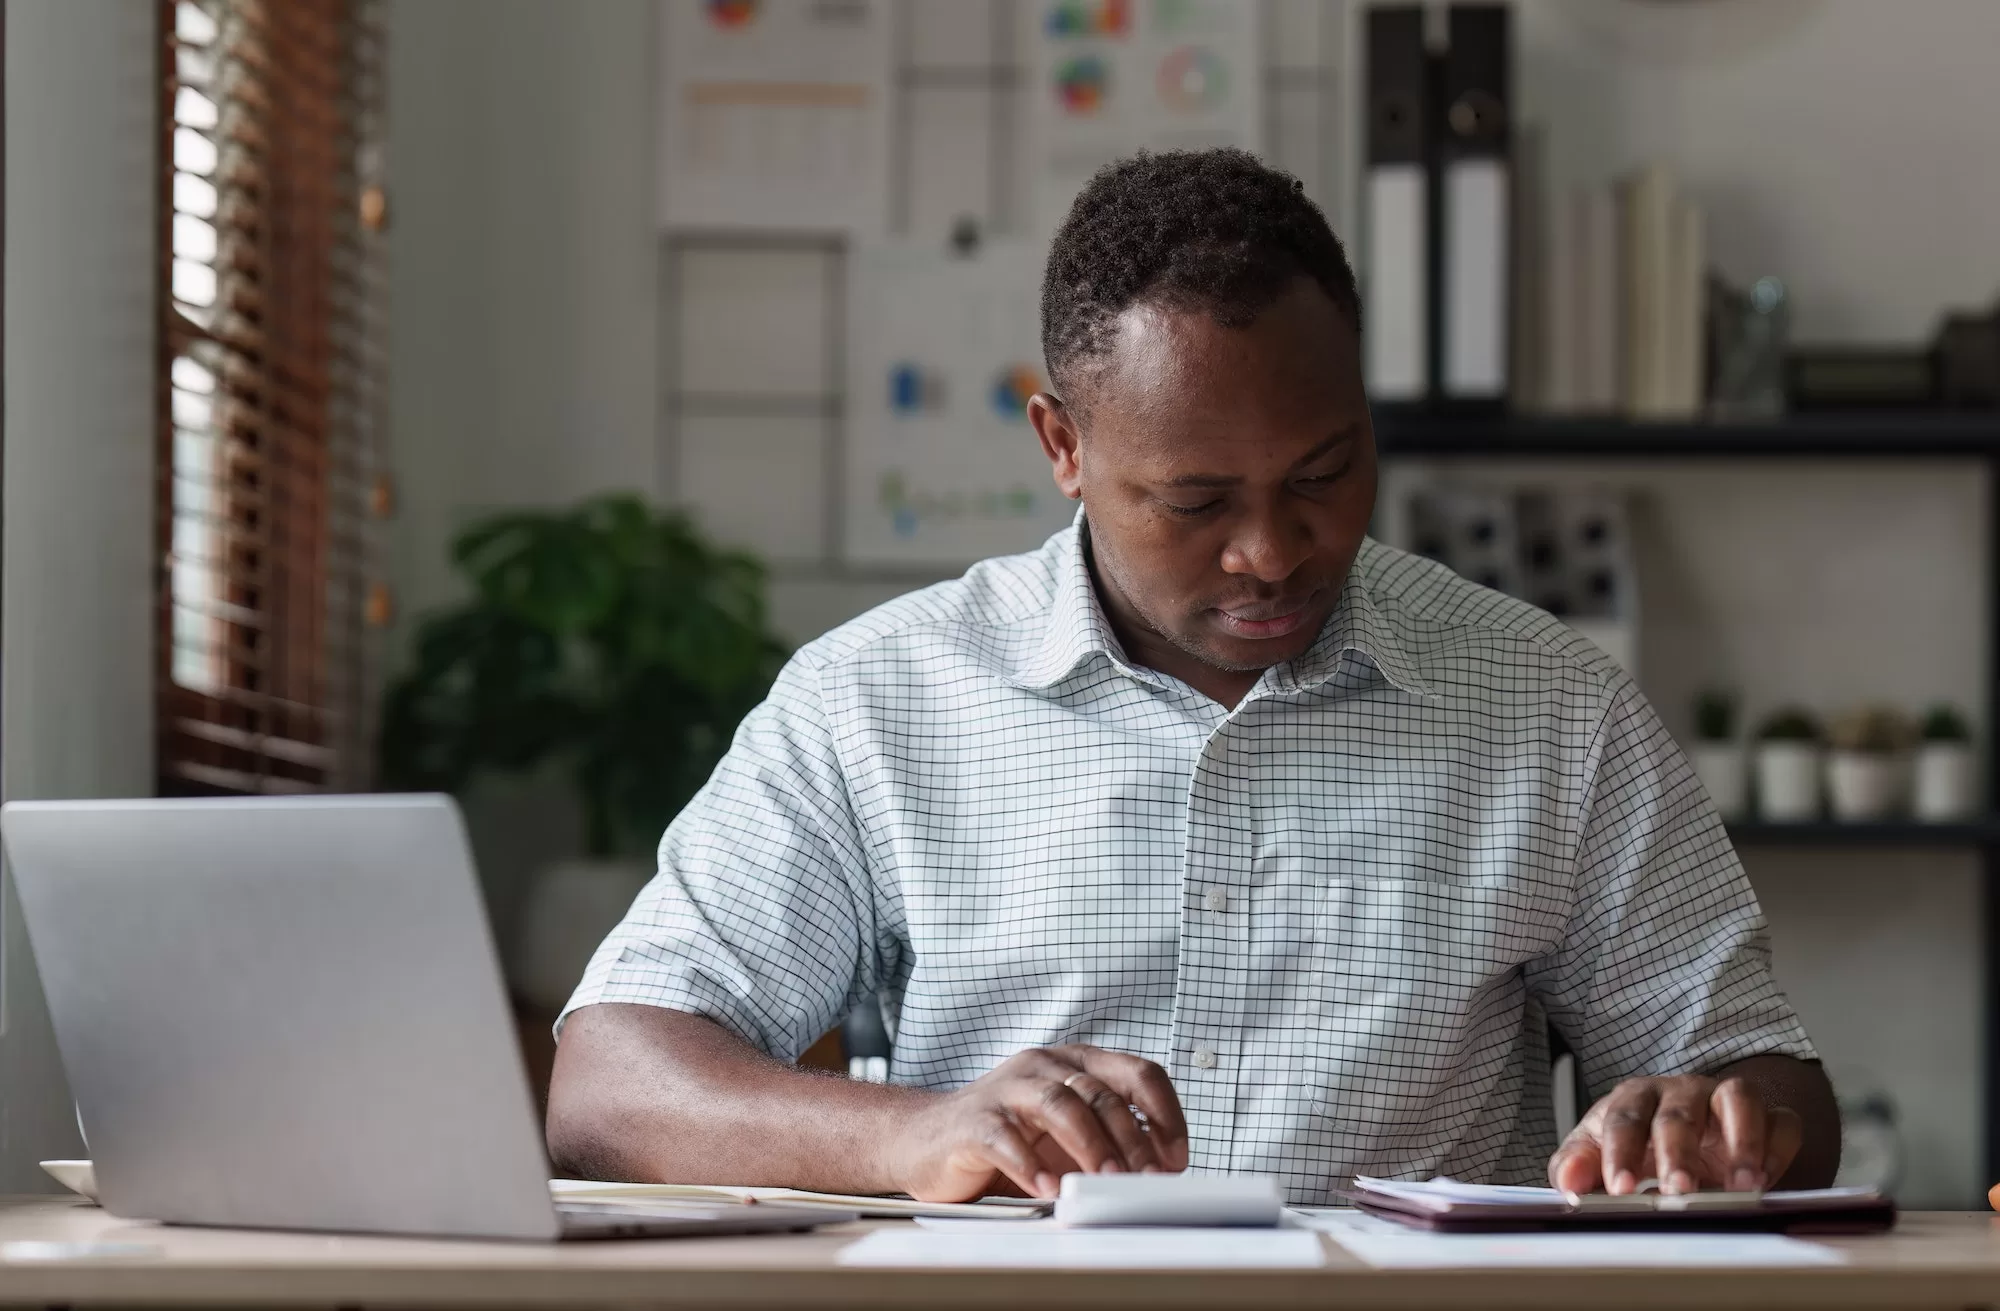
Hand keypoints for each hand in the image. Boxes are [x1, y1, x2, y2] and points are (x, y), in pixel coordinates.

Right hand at [887, 1045, 1188, 1201]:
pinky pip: (1007, 1137)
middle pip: (1101, 1093)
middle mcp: (1044, 1067)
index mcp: (1074, 1063)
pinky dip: (1032, 1166)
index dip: (1166, 1114)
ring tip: (1105, 1181)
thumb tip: (1160, 1171)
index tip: (1175, 1157)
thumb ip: (1106, 1139)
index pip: (1138, 1072)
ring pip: (1060, 1104)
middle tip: (1146, 1179)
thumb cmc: (1005, 1137)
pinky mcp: (974, 1120)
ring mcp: (1007, 1089)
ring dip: (1090, 1146)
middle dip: (1132, 1140)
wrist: (926, 1139)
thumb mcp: (1065, 1133)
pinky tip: (1048, 1190)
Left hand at [1549, 1073, 1802, 1195]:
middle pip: (1678, 1113)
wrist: (1690, 1135)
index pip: (1623, 1119)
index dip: (1621, 1152)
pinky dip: (1777, 1147)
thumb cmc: (1639, 1144)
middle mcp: (1681, 1093)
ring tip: (1740, 1187)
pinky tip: (1766, 1178)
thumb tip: (1568, 1182)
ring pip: (1737, 1101)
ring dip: (1740, 1142)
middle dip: (1677, 1152)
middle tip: (1677, 1190)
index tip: (1619, 1188)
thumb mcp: (1600, 1153)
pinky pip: (1781, 1122)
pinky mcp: (1768, 1117)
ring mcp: (1726, 1100)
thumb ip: (1577, 1166)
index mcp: (1635, 1098)